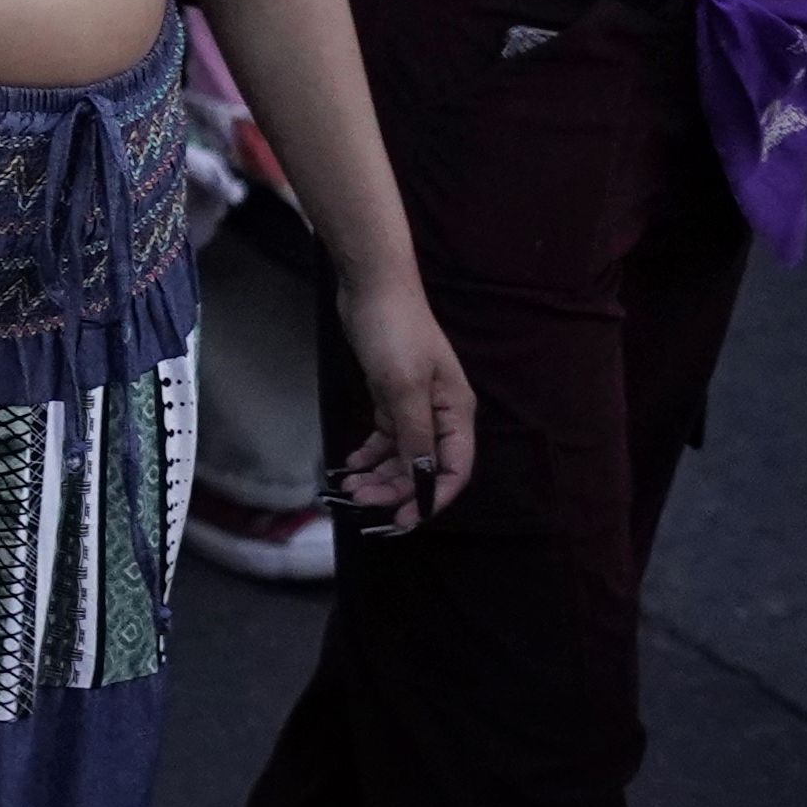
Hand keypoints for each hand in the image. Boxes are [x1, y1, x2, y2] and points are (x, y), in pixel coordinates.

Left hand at [324, 271, 475, 530]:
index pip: (453, 470)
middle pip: (423, 466)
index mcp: (456, 413)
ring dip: (379, 475)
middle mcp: (440, 414)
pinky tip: (352, 463)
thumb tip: (421, 476)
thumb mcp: (404, 387)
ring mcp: (415, 406)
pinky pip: (386, 437)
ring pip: (402, 455)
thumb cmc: (395, 331)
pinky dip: (371, 454)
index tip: (404, 520)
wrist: (373, 287)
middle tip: (361, 503)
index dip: (431, 498)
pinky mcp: (391, 397)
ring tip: (350, 488)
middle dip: (395, 489)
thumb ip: (415, 435)